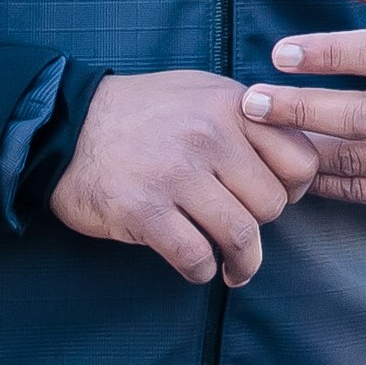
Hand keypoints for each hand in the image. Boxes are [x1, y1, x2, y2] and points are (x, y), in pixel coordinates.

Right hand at [51, 72, 316, 285]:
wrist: (64, 125)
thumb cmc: (140, 114)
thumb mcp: (201, 93)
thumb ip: (248, 119)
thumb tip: (296, 161)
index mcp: (230, 106)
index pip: (301, 161)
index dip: (294, 190)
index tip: (272, 199)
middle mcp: (208, 136)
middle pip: (272, 204)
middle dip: (260, 225)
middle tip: (241, 230)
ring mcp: (176, 173)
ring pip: (241, 236)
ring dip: (242, 262)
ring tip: (234, 269)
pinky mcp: (144, 209)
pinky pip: (196, 257)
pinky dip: (202, 271)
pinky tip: (196, 266)